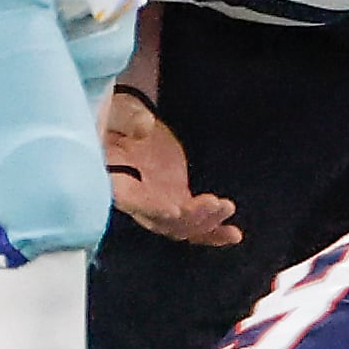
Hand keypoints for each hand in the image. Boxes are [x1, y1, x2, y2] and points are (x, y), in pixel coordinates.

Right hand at [99, 89, 242, 246]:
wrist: (130, 122)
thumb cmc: (119, 117)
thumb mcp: (119, 112)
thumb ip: (128, 119)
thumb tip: (144, 126)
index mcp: (115, 181)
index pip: (131, 201)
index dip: (151, 208)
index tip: (174, 210)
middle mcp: (137, 201)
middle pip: (161, 222)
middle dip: (188, 218)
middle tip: (212, 203)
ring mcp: (159, 205)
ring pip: (181, 227)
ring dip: (206, 223)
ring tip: (226, 207)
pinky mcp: (177, 202)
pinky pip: (194, 224)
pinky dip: (214, 232)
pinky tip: (233, 235)